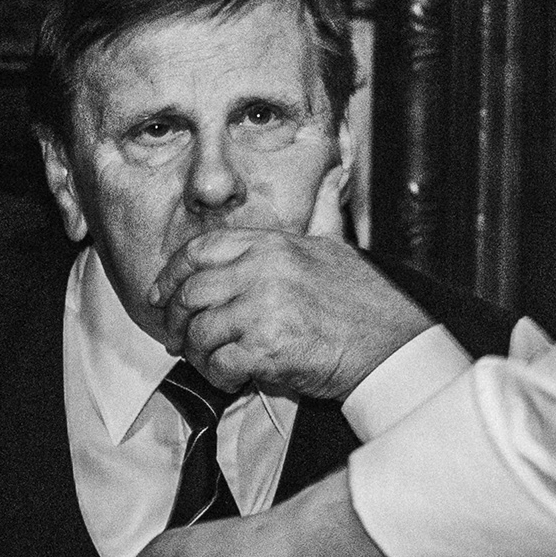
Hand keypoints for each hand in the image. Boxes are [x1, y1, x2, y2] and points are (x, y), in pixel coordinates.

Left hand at [158, 227, 433, 401]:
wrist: (393, 346)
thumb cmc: (366, 302)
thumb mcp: (336, 246)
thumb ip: (320, 215)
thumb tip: (334, 179)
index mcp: (272, 246)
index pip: (201, 250)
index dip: (172, 274)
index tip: (162, 293)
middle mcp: (263, 273)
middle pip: (191, 292)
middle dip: (176, 319)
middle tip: (177, 337)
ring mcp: (264, 311)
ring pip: (200, 331)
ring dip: (197, 353)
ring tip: (208, 362)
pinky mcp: (269, 350)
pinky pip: (220, 363)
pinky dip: (218, 375)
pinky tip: (232, 378)